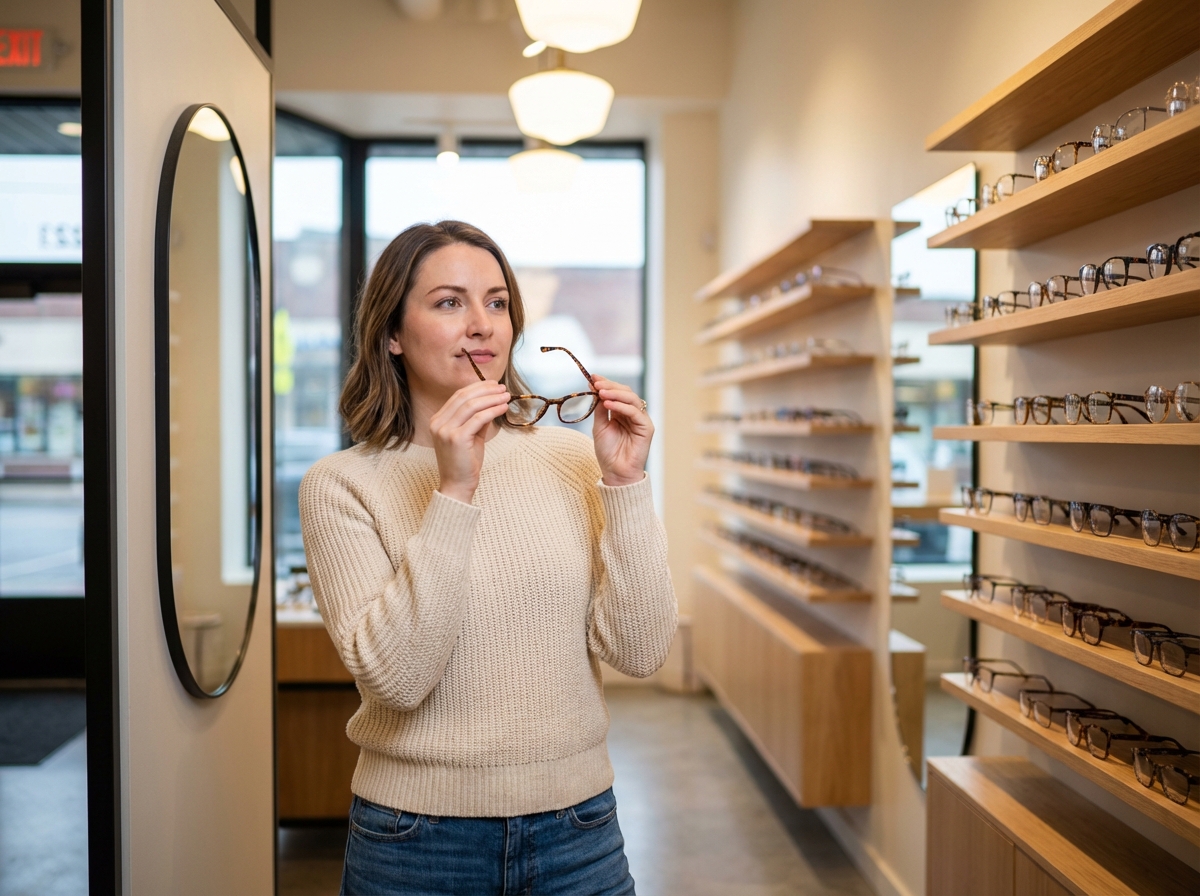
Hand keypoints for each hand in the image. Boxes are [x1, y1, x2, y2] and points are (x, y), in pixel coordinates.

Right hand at [429, 380, 509, 503]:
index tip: (493, 384)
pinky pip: (478, 419)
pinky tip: (503, 408)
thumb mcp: (471, 436)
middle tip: (502, 388)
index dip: (477, 387)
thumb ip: (478, 419)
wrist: (457, 485)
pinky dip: (493, 411)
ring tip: (506, 396)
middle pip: (464, 397)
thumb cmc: (465, 462)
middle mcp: (438, 423)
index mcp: (437, 420)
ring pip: (472, 405)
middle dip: (486, 390)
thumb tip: (493, 402)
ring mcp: (445, 430)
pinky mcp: (456, 438)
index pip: (458, 396)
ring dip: (492, 398)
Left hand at [591, 376, 652, 486]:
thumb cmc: (608, 452)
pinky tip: (609, 404)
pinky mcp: (646, 427)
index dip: (606, 384)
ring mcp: (640, 420)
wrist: (615, 472)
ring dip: (615, 393)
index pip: (616, 393)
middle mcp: (632, 414)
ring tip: (601, 392)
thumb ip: (600, 409)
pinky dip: (622, 406)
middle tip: (596, 382)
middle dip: (610, 386)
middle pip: (625, 392)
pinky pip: (636, 412)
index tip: (592, 377)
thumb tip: (596, 389)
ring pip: (632, 399)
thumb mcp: (599, 426)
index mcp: (621, 412)